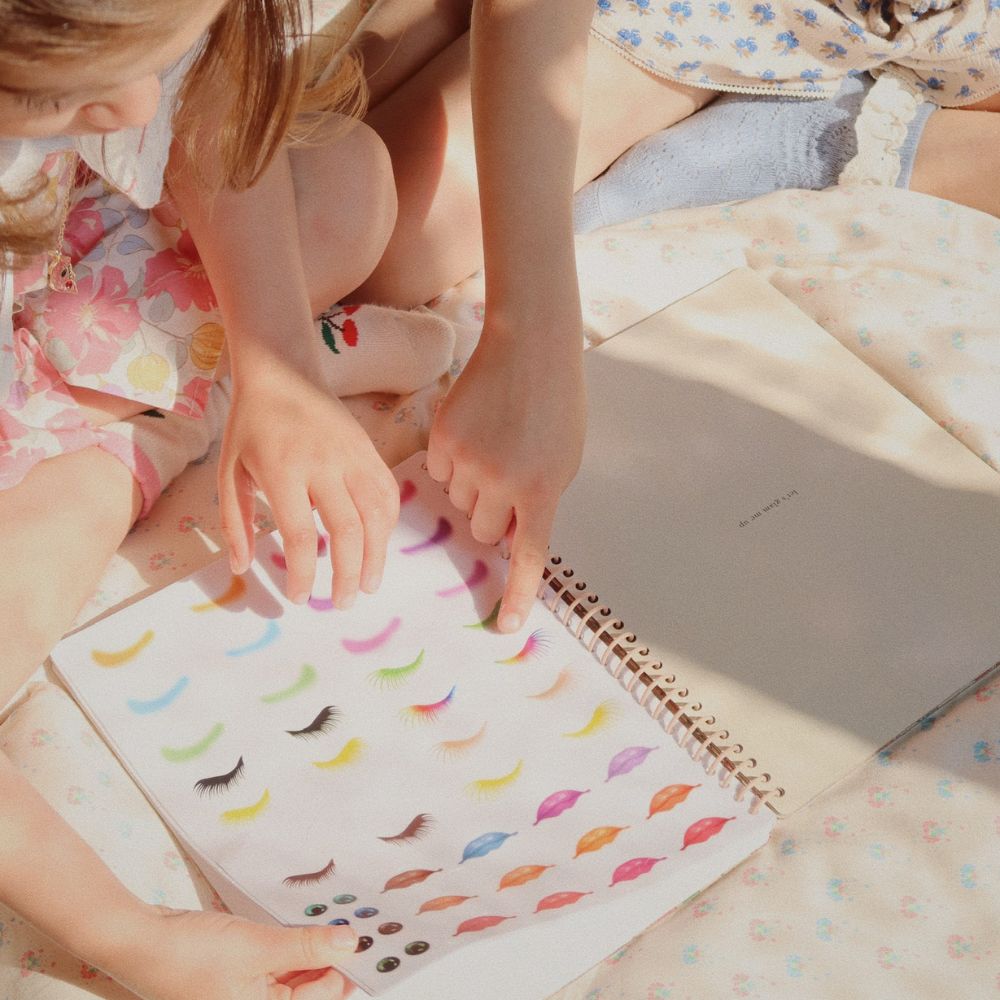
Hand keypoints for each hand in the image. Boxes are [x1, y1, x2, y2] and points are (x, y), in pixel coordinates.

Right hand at [101, 905, 357, 999]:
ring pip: (294, 975)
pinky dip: (290, 946)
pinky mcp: (237, 976)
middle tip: (357, 925)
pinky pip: (274, 964)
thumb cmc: (188, 956)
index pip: (323, 996)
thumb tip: (350, 945)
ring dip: (312, 950)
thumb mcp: (258, 948)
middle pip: (310, 989)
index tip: (375, 940)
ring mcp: (246, 995)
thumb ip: (307, 948)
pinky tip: (302, 925)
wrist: (139, 942)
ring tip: (334, 920)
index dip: (349, 968)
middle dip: (332, 958)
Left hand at [220, 361, 399, 606]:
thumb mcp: (228, 470)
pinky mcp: (369, 450)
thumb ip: (234, 522)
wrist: (284, 371)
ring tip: (368, 585)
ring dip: (377, 556)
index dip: (304, 573)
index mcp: (283, 471)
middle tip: (342, 603)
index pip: (302, 535)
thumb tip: (241, 568)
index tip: (300, 598)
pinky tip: (379, 546)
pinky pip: (388, 493)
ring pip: (376, 514)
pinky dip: (388, 525)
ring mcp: (352, 456)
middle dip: (348, 575)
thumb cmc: (251, 424)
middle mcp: (323, 464)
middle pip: (347, 530)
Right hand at [426, 316, 585, 632]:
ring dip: (471, 487)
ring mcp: (470, 461)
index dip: (516, 594)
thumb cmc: (556, 405)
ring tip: (492, 445)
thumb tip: (509, 535)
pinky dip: (451, 463)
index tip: (504, 627)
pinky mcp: (443, 440)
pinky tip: (471, 433)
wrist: (530, 348)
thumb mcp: (564, 460)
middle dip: (493, 515)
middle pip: (483, 530)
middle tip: (506, 478)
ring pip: (459, 503)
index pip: (528, 556)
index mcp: (542, 490)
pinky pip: (438, 474)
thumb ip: (540, 501)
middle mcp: (504, 482)